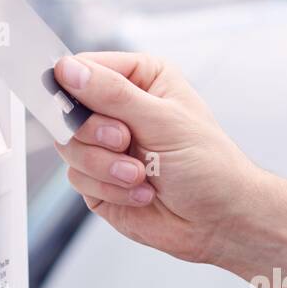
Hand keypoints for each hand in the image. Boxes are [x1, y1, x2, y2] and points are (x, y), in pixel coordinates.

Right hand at [52, 51, 266, 264]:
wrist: (220, 220)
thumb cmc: (208, 165)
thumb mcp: (162, 120)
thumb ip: (112, 94)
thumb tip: (67, 70)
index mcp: (140, 80)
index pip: (84, 67)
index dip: (72, 84)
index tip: (74, 101)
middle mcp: (119, 110)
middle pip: (68, 110)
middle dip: (95, 132)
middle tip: (124, 141)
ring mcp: (106, 147)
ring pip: (69, 147)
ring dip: (105, 166)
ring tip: (141, 175)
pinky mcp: (99, 181)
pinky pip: (78, 178)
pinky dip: (110, 189)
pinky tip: (142, 194)